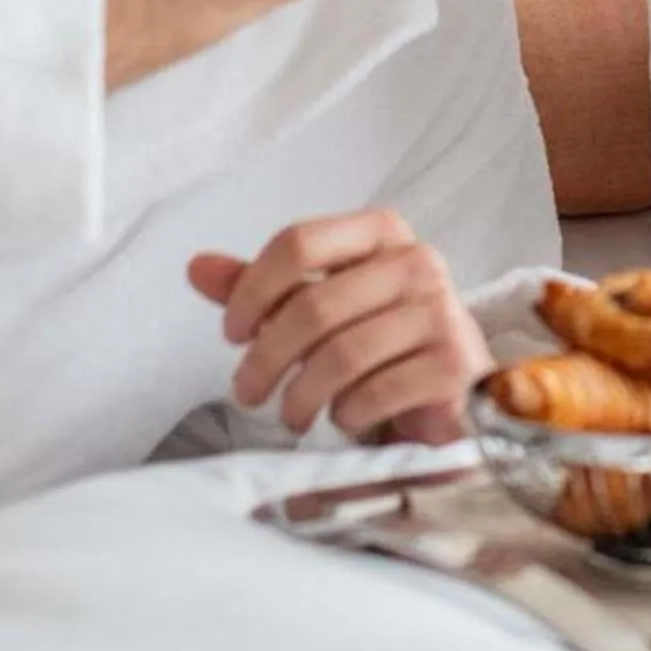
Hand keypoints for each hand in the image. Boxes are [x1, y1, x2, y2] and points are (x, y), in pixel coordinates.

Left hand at [188, 209, 489, 444]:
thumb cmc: (376, 340)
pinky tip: (343, 417)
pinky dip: (346, 413)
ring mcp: (441, 311)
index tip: (232, 332)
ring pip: (341, 354)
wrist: (451, 389)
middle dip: (267, 358)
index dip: (252, 290)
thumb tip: (196, 267)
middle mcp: (416, 261)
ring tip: (291, 415)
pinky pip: (376, 392)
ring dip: (301, 396)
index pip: (298, 242)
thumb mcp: (318, 305)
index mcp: (380, 232)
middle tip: (248, 391)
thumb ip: (263, 287)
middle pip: (314, 305)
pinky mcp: (454, 364)